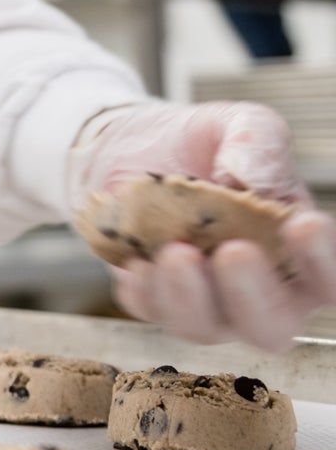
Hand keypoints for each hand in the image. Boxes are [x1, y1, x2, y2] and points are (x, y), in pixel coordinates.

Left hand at [75, 99, 335, 352]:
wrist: (134, 144)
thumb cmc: (204, 144)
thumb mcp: (242, 123)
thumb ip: (259, 142)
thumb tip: (250, 177)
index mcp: (296, 251)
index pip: (328, 279)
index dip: (324, 262)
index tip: (305, 225)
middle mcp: (258, 288)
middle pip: (272, 325)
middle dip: (253, 295)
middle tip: (234, 252)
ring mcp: (205, 300)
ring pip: (205, 327)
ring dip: (190, 296)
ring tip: (176, 251)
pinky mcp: (154, 297)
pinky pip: (149, 310)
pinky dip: (143, 291)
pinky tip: (137, 264)